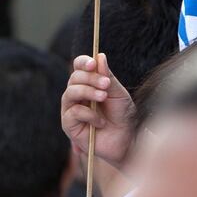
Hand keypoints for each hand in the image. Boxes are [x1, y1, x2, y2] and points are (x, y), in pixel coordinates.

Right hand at [61, 53, 134, 168]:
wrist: (127, 140)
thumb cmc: (123, 116)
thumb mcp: (118, 93)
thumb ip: (107, 76)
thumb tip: (99, 56)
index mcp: (88, 83)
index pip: (79, 67)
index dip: (83, 62)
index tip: (93, 63)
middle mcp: (77, 95)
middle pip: (74, 78)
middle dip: (90, 78)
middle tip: (106, 84)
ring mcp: (71, 109)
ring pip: (70, 93)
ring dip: (87, 92)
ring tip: (104, 97)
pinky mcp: (69, 125)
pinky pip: (73, 112)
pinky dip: (88, 114)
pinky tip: (100, 122)